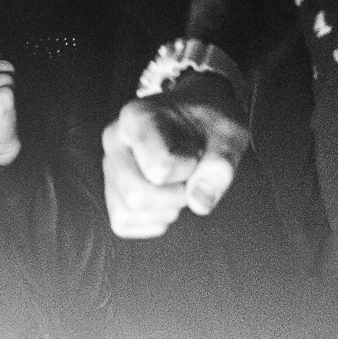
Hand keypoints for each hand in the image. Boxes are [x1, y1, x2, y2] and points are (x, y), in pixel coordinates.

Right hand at [102, 74, 248, 236]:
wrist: (196, 122)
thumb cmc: (210, 126)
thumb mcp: (228, 134)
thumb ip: (220, 164)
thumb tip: (199, 203)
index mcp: (138, 116)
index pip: (159, 166)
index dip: (188, 171)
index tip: (197, 153)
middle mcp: (114, 139)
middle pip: (135, 195)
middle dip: (174, 197)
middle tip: (190, 176)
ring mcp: (109, 165)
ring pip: (126, 212)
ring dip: (165, 209)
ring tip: (178, 184)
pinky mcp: (110, 189)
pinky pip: (123, 222)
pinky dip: (151, 220)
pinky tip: (167, 199)